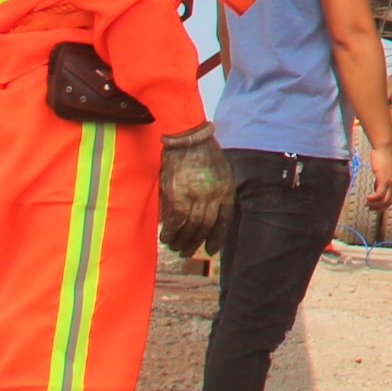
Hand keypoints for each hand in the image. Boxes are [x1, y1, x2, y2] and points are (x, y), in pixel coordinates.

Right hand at [158, 126, 236, 259]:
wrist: (188, 138)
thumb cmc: (202, 151)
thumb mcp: (220, 170)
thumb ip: (217, 190)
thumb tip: (208, 210)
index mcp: (225, 189)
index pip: (225, 219)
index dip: (218, 237)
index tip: (212, 250)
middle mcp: (213, 195)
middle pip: (207, 226)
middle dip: (196, 242)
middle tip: (187, 252)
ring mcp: (196, 195)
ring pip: (191, 226)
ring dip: (182, 240)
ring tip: (175, 247)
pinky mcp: (179, 194)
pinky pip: (176, 220)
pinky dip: (171, 231)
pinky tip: (165, 236)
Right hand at [363, 137, 391, 211]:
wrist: (384, 148)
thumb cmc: (383, 156)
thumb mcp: (385, 170)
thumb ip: (383, 179)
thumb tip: (377, 187)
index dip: (386, 204)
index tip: (377, 207)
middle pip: (389, 201)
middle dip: (380, 207)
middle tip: (370, 208)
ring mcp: (391, 182)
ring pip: (384, 200)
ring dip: (375, 204)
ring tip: (367, 204)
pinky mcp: (384, 180)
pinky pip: (379, 194)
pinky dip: (373, 198)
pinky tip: (367, 198)